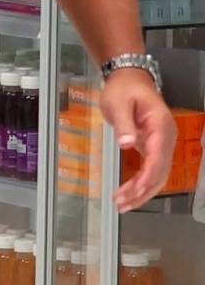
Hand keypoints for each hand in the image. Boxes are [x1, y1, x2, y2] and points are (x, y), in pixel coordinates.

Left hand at [104, 70, 175, 210]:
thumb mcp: (118, 104)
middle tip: (122, 203)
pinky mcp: (153, 147)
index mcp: (160, 126)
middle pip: (160, 172)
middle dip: (142, 190)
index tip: (135, 190)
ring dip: (141, 191)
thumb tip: (126, 143)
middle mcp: (166, 137)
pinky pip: (151, 170)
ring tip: (122, 204)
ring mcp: (161, 143)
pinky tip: (128, 193)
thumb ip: (123, 124)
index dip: (148, 177)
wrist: (129, 79)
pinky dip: (140, 183)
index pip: (159, 157)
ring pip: (157, 175)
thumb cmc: (124, 89)